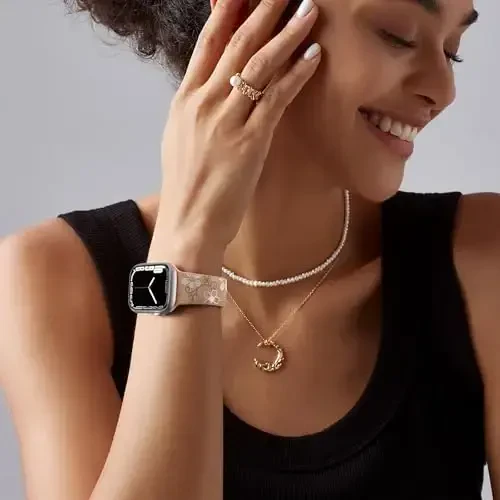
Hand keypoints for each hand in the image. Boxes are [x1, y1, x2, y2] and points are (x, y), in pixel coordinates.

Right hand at [159, 0, 320, 251]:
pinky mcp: (249, 141)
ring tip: (308, 11)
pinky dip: (296, 74)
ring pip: (258, 65)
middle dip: (263, 9)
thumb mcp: (181, 138)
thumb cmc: (186, 186)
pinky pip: (276, 98)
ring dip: (286, 34)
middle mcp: (203, 101)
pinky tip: (313, 56)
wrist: (188, 222)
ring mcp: (226, 120)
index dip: (229, 9)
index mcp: (184, 99)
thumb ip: (196, 108)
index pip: (208, 41)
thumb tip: (213, 87)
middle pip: (236, 42)